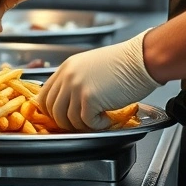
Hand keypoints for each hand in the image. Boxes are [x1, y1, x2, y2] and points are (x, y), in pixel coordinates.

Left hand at [38, 30, 161, 130]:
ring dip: (82, 124)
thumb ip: (74, 81)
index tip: (64, 117)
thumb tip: (68, 102)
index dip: (52, 111)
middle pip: (52, 110)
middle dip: (66, 122)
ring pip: (67, 119)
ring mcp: (77, 87)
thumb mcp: (89, 66)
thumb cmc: (123, 64)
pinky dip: (98, 125)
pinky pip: (87, 122)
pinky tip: (107, 117)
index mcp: (66, 68)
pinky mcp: (90, 99)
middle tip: (82, 122)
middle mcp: (67, 77)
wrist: (140, 60)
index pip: (45, 95)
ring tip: (98, 118)